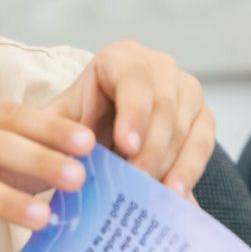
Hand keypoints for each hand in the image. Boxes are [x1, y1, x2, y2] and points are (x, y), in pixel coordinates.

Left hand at [52, 41, 213, 195]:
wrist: (108, 123)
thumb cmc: (84, 116)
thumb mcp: (62, 117)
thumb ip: (53, 130)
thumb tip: (46, 155)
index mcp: (122, 58)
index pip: (133, 81)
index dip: (133, 114)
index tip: (126, 146)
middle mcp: (160, 68)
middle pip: (162, 106)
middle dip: (151, 146)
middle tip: (138, 178)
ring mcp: (187, 91)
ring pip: (183, 126)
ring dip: (169, 162)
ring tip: (154, 192)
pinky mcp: (204, 117)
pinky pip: (202, 143)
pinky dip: (189, 169)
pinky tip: (175, 193)